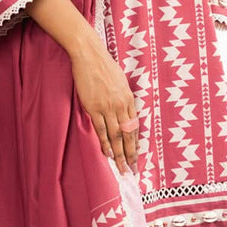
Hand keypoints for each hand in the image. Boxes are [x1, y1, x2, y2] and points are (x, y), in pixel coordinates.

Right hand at [69, 34, 138, 175]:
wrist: (89, 55)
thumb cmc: (104, 65)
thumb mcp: (121, 81)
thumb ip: (123, 97)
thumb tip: (124, 109)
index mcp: (129, 99)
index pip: (135, 127)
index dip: (135, 144)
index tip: (136, 156)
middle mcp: (121, 105)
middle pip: (128, 135)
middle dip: (131, 154)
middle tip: (133, 170)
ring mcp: (108, 107)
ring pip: (116, 136)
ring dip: (119, 154)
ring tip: (122, 168)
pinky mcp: (94, 108)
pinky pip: (101, 130)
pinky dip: (105, 143)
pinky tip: (108, 154)